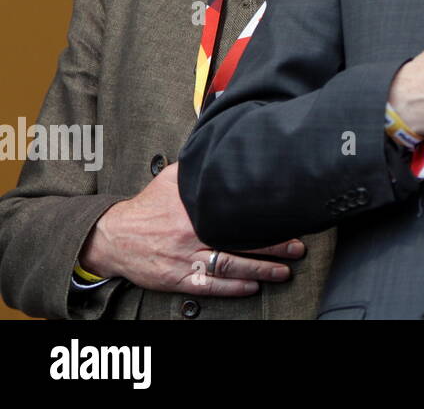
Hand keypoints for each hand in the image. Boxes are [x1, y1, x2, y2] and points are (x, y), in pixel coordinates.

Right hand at [78, 164, 304, 295]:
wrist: (113, 237)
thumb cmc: (147, 207)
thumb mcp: (170, 179)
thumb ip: (196, 167)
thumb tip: (220, 146)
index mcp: (193, 211)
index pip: (237, 214)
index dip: (264, 218)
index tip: (287, 217)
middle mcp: (192, 236)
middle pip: (241, 243)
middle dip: (274, 246)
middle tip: (298, 248)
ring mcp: (185, 260)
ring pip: (231, 267)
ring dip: (261, 270)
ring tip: (284, 271)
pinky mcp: (177, 279)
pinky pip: (210, 286)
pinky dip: (233, 288)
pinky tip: (252, 287)